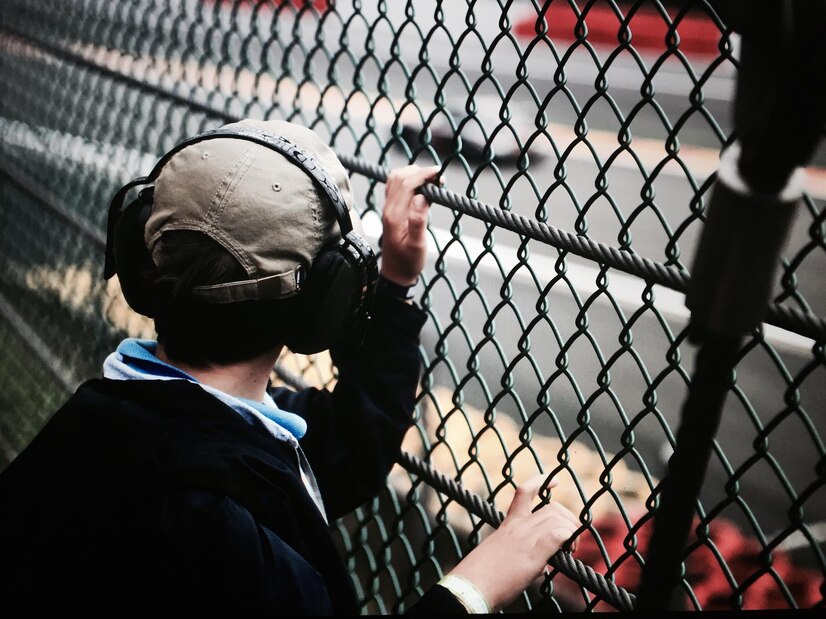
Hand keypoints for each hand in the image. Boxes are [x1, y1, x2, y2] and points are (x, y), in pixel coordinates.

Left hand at [379, 164, 440, 286]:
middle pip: (400, 176)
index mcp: (394, 215)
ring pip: (396, 178)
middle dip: (421, 171)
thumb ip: (418, 221)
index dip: (424, 174)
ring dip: (414, 173)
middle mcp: (388, 208)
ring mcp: (388, 207)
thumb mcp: (417, 245)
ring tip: (432, 180)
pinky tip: (422, 186)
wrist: (396, 273)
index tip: (440, 173)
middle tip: (439, 178)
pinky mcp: (391, 209)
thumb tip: (422, 197)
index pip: (406, 183)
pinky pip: (396, 186)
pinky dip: (409, 179)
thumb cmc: (408, 262)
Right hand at [445, 475, 578, 611]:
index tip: (553, 481)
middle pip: (552, 508)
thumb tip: (542, 564)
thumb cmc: (483, 577)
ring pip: (558, 519)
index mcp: (508, 525)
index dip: (540, 481)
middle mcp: (517, 527)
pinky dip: (569, 538)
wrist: (471, 587)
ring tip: (570, 550)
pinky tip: (568, 551)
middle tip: (570, 540)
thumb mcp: (500, 555)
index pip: (523, 491)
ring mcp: (525, 538)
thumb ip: (522, 551)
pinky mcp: (533, 553)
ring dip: (571, 532)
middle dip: (568, 519)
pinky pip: (558, 535)